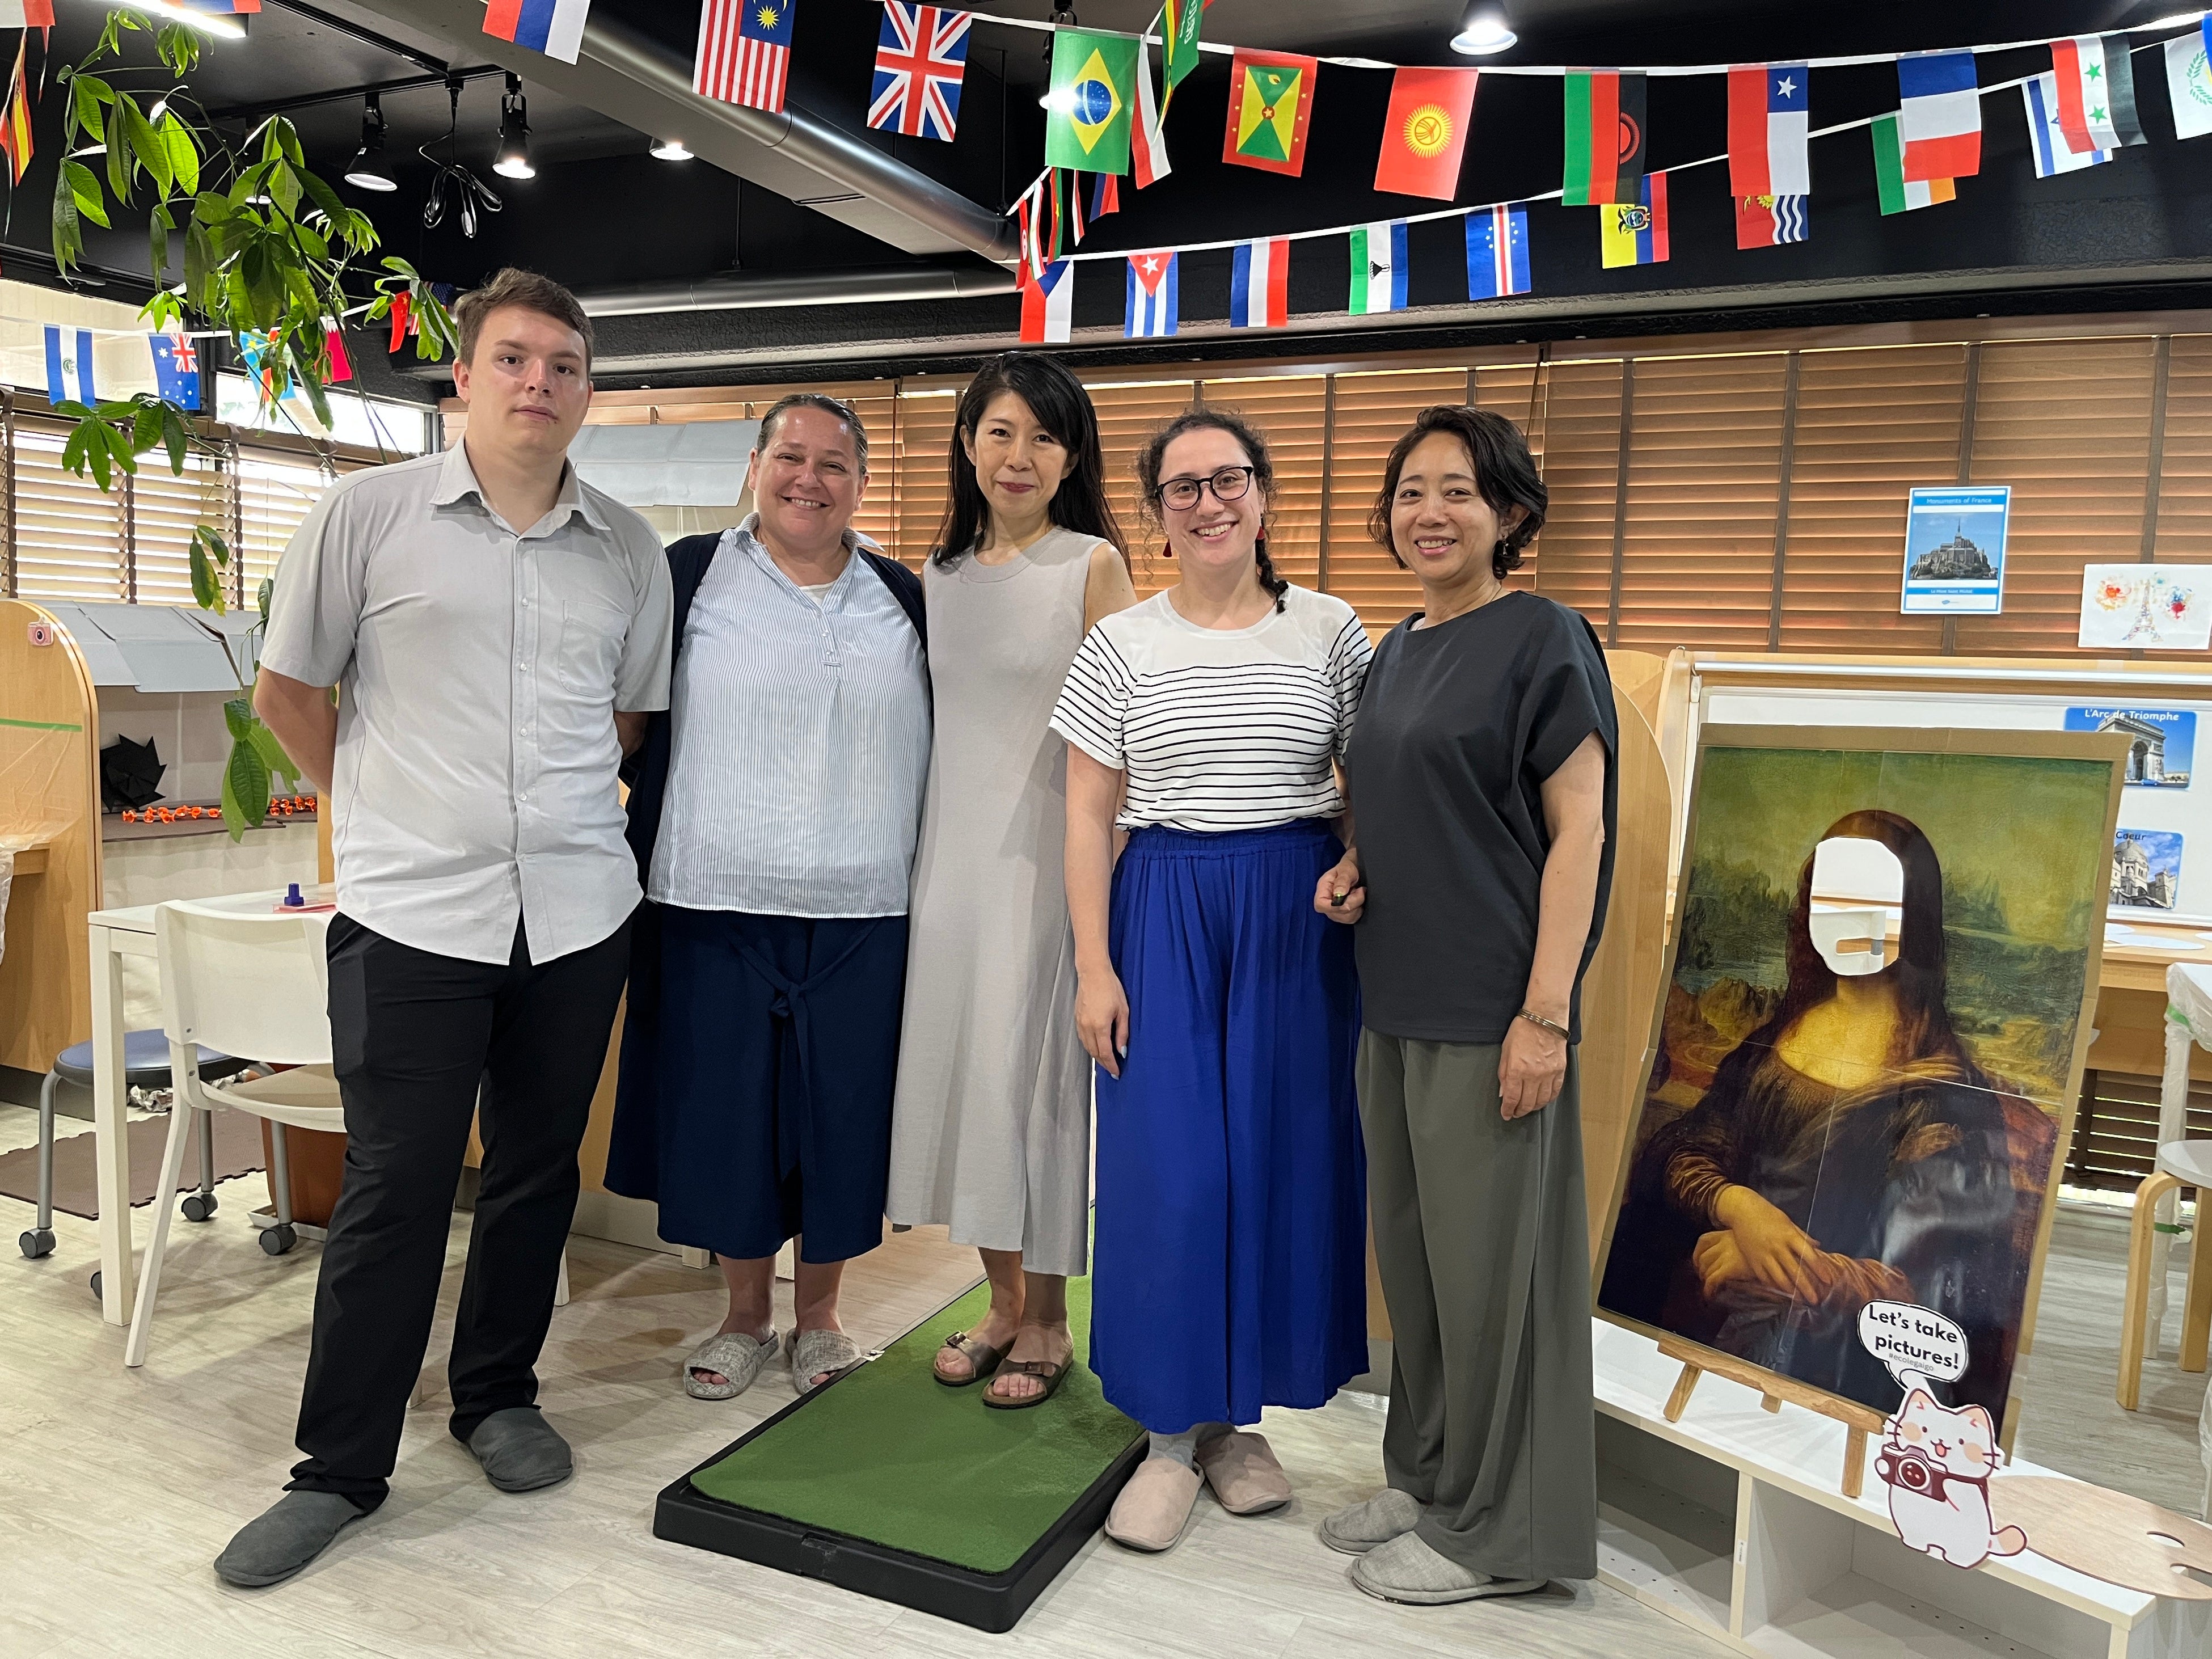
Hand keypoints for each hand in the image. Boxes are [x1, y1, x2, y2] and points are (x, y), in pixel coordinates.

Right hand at [1075, 966, 1129, 1079]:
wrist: (1093, 973)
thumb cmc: (1111, 988)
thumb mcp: (1123, 1010)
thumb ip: (1122, 1033)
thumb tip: (1122, 1051)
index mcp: (1100, 1026)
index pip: (1105, 1053)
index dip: (1111, 1065)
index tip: (1117, 1073)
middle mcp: (1087, 1027)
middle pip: (1095, 1053)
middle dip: (1104, 1063)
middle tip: (1113, 1069)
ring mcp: (1080, 1023)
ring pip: (1087, 1047)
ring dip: (1096, 1056)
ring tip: (1106, 1061)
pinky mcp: (1077, 1018)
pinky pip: (1083, 1039)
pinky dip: (1090, 1046)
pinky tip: (1097, 1047)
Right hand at [1313, 854, 1363, 922]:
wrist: (1353, 870)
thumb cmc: (1347, 869)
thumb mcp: (1345, 869)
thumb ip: (1342, 881)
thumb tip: (1338, 894)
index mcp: (1322, 890)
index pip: (1320, 905)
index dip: (1334, 905)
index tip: (1347, 895)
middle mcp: (1326, 902)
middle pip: (1336, 913)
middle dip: (1352, 903)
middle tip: (1360, 890)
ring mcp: (1334, 911)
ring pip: (1346, 918)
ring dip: (1357, 906)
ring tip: (1359, 893)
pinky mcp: (1343, 915)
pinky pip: (1352, 919)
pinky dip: (1359, 911)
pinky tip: (1358, 901)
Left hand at [1498, 1016, 1565, 1118]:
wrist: (1544, 1018)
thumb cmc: (1522, 1030)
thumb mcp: (1505, 1051)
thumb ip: (1504, 1074)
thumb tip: (1504, 1093)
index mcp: (1517, 1069)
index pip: (1512, 1098)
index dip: (1508, 1110)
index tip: (1506, 1114)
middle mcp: (1534, 1075)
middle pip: (1527, 1103)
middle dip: (1520, 1111)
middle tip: (1516, 1113)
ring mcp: (1549, 1074)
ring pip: (1542, 1100)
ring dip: (1534, 1107)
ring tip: (1528, 1107)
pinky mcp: (1560, 1071)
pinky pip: (1555, 1091)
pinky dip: (1548, 1099)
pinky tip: (1542, 1100)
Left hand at [1692, 1230, 1772, 1301]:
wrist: (1780, 1252)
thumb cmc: (1770, 1248)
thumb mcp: (1752, 1243)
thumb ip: (1741, 1247)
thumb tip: (1732, 1258)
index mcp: (1728, 1234)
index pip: (1704, 1240)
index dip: (1697, 1253)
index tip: (1698, 1263)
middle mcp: (1725, 1242)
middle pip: (1702, 1256)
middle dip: (1701, 1270)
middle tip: (1705, 1279)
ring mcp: (1727, 1254)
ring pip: (1706, 1269)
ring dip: (1705, 1281)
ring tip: (1710, 1289)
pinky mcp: (1731, 1267)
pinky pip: (1712, 1279)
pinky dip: (1708, 1289)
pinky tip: (1710, 1296)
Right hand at [1711, 1186, 1826, 1301]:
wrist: (1742, 1210)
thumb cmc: (1768, 1214)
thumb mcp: (1788, 1222)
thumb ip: (1802, 1236)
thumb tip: (1817, 1246)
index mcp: (1789, 1236)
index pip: (1808, 1255)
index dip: (1819, 1269)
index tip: (1828, 1280)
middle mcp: (1777, 1247)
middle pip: (1795, 1271)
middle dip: (1806, 1287)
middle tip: (1815, 1300)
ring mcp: (1764, 1255)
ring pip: (1779, 1278)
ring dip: (1791, 1291)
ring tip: (1799, 1300)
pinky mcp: (1753, 1260)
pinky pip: (1764, 1277)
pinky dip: (1773, 1286)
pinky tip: (1781, 1293)